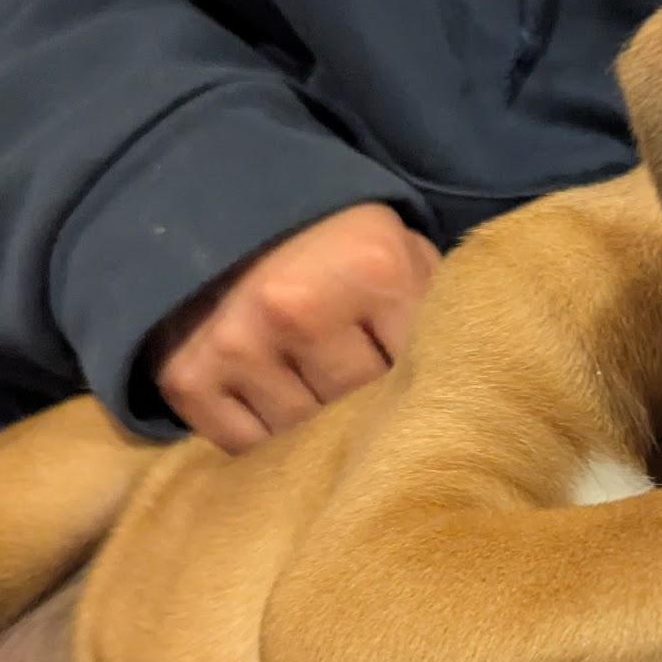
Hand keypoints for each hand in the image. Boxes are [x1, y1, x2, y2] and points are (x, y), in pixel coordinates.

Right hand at [151, 203, 438, 452]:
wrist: (223, 211)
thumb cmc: (337, 248)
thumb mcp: (404, 256)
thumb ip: (439, 314)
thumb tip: (473, 390)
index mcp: (373, 271)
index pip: (420, 379)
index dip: (424, 394)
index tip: (422, 397)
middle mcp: (298, 308)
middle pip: (362, 417)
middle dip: (371, 419)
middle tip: (370, 410)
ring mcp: (237, 345)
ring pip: (305, 442)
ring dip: (317, 436)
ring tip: (321, 404)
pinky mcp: (187, 379)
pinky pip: (246, 449)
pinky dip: (266, 444)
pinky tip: (277, 407)